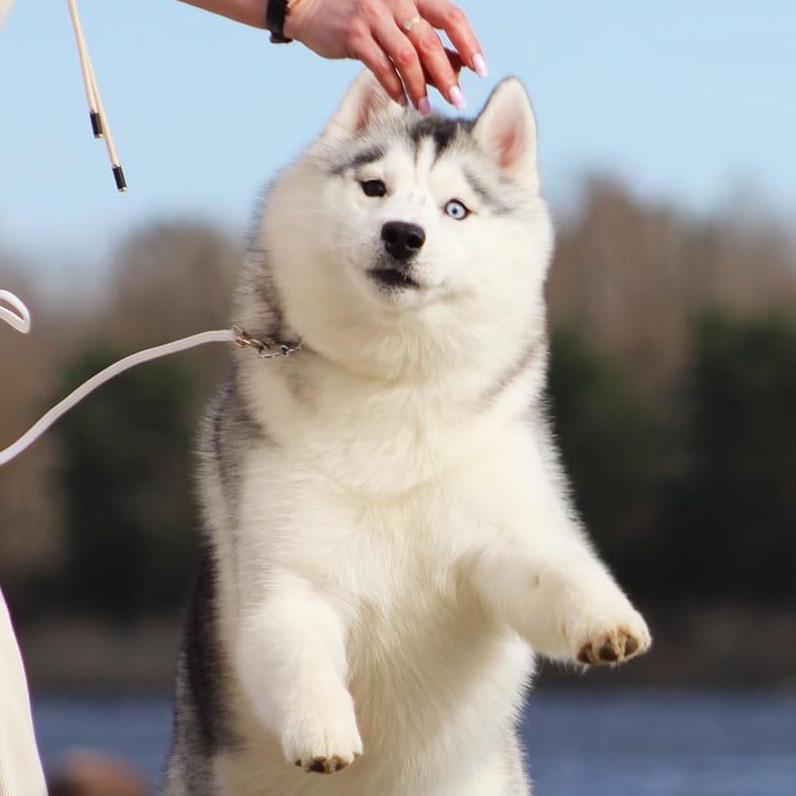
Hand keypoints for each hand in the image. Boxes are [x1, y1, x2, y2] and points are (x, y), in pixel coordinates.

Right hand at [284, 0, 485, 112]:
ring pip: (406, 56)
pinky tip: (402, 101)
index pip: (450, 15)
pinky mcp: (354, 35)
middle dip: (447, 75)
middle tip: (458, 100)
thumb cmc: (362, 18)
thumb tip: (459, 69)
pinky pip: (380, 66)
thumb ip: (426, 42)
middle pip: (430, 40)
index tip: (481, 70)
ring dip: (420, 87)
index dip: (469, 43)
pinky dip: (394, 87)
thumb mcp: (397, 22)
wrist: (311, 4)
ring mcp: (374, 15)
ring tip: (426, 109)